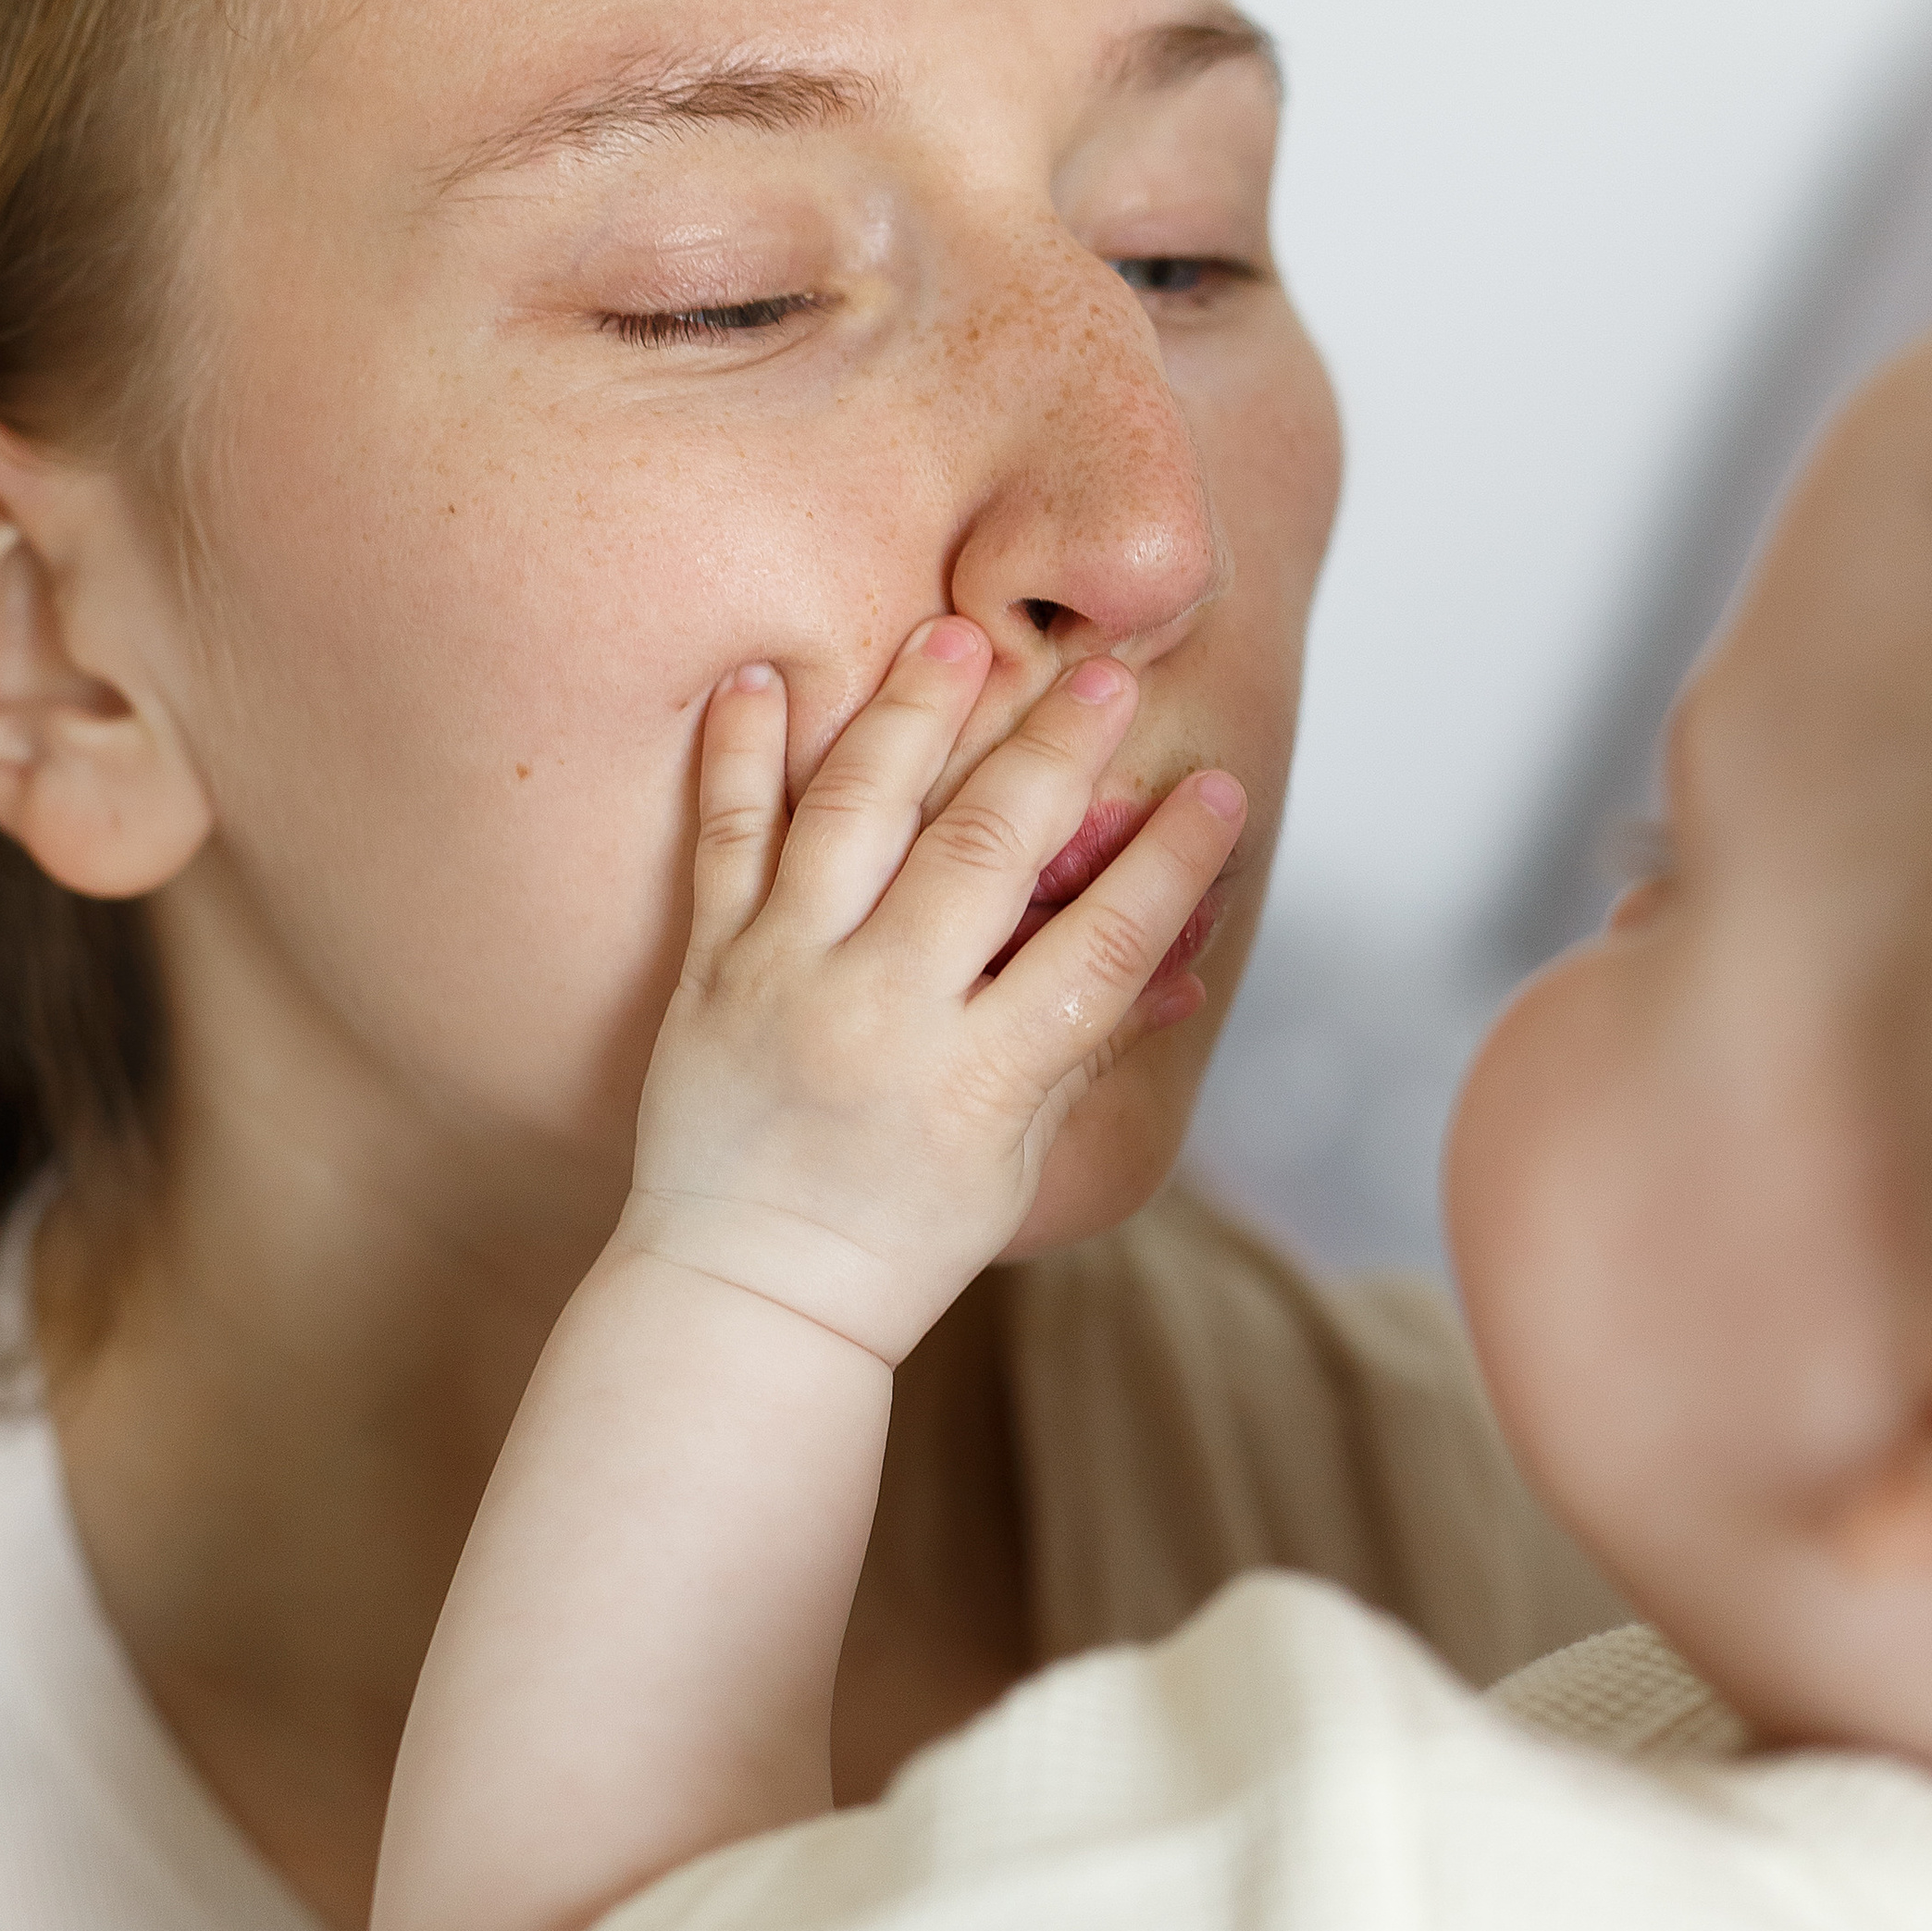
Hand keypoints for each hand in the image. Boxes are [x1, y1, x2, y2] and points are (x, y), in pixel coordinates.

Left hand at [626, 619, 1245, 1362]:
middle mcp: (882, 1014)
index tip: (1220, 791)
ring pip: (856, 817)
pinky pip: (725, 840)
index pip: (1100, 947)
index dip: (1170, 864)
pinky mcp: (711, 967)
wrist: (746, 1294)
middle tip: (1107, 677)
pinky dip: (741, 756)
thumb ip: (1088, 1048)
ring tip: (958, 636)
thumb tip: (1185, 961)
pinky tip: (762, 674)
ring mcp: (787, 980)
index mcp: (978, 1078)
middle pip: (986, 854)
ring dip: (912, 717)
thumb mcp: (1015, 1161)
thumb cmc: (900, 1240)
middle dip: (1057, 755)